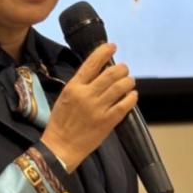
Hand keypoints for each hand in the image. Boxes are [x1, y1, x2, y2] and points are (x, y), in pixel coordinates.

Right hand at [41, 43, 137, 170]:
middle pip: (111, 73)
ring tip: (129, 81)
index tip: (112, 46)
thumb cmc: (61, 122)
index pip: (91, 63)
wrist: (60, 146)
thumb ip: (81, 85)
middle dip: (122, 68)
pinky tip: (132, 95)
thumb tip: (98, 72)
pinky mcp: (107, 121)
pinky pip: (125, 105)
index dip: (104, 52)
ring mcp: (98, 108)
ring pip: (120, 87)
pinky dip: (131, 97)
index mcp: (74, 87)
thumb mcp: (65, 97)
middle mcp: (87, 95)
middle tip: (124, 69)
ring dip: (129, 81)